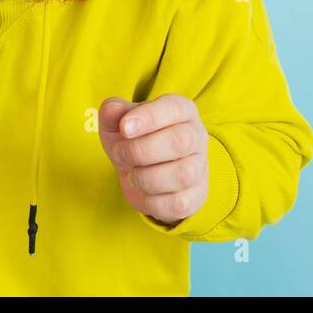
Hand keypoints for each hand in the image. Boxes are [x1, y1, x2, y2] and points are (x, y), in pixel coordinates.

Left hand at [98, 94, 208, 226]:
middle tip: (119, 153)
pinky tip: (141, 192)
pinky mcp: (197, 195)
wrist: (143, 171)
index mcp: (181, 111)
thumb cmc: (134, 139)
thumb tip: (112, 110)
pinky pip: (178, 203)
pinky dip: (152, 201)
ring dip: (145, 177)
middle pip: (179, 142)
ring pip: (182, 174)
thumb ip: (113, 112)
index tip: (124, 128)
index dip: (149, 117)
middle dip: (140, 150)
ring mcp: (200, 167)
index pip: (174, 108)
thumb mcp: (118, 122)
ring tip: (131, 174)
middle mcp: (196, 136)